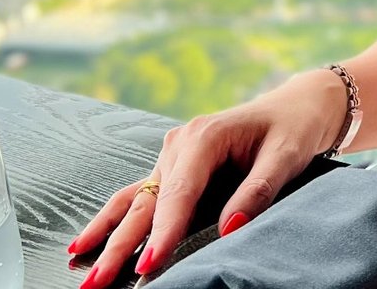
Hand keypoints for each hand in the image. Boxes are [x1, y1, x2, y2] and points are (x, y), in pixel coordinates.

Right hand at [67, 69, 345, 286]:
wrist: (295, 106)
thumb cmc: (292, 129)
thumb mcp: (285, 157)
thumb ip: (256, 193)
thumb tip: (229, 230)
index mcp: (205, 136)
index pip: (179, 194)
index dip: (163, 233)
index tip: (149, 267)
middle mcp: (180, 144)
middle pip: (147, 202)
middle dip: (120, 244)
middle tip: (98, 282)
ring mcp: (172, 155)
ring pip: (135, 201)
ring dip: (108, 236)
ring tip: (81, 266)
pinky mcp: (172, 168)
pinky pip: (138, 197)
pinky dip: (112, 220)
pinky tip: (85, 242)